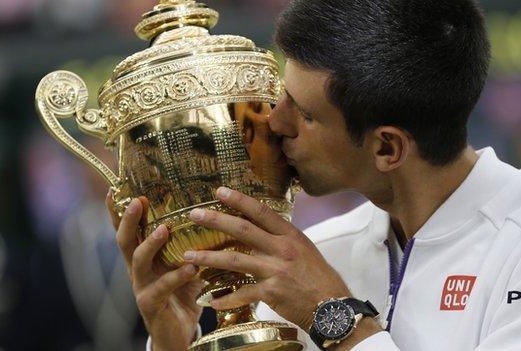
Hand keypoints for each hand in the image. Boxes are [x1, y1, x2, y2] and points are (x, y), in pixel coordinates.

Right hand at [106, 193, 203, 350]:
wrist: (178, 334)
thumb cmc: (183, 295)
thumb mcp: (187, 265)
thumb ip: (193, 245)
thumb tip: (212, 217)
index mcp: (144, 257)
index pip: (129, 230)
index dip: (120, 211)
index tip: (117, 189)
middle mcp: (137, 270)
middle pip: (125, 240)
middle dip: (128, 220)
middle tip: (137, 201)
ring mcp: (141, 287)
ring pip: (137, 261)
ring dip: (150, 244)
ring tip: (163, 230)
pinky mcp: (150, 304)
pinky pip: (161, 287)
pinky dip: (177, 276)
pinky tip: (192, 267)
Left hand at [182, 187, 351, 330]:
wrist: (333, 306)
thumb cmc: (320, 278)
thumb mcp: (305, 251)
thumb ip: (283, 240)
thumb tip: (265, 230)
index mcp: (290, 236)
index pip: (262, 212)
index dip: (240, 200)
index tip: (220, 191)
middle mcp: (282, 249)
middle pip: (242, 230)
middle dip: (216, 220)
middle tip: (195, 215)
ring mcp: (276, 270)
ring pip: (234, 259)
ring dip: (208, 257)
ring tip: (188, 256)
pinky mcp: (271, 292)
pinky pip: (242, 294)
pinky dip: (226, 298)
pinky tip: (212, 301)